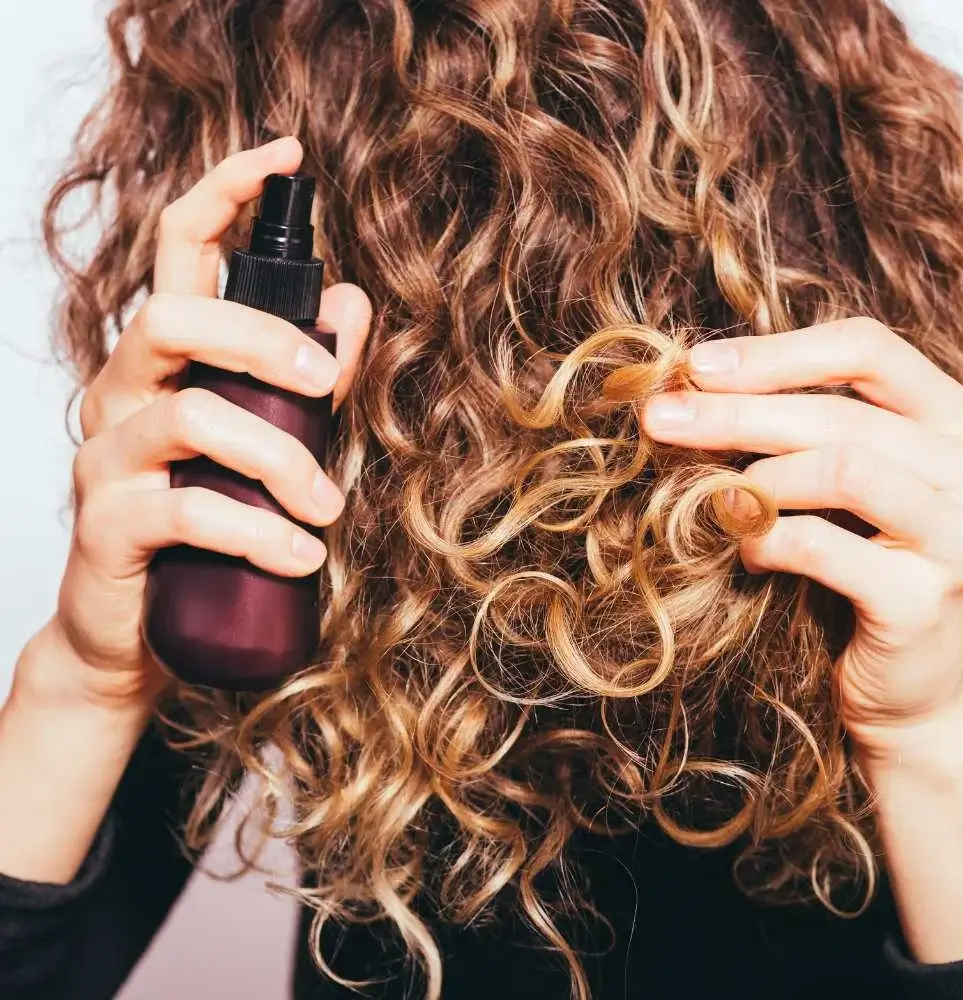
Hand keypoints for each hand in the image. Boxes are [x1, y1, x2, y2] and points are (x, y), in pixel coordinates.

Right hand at [25, 137, 371, 711]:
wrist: (137, 633)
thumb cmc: (208, 531)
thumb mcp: (266, 444)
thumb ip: (302, 377)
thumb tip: (348, 306)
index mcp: (163, 362)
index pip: (178, 252)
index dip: (225, 194)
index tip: (285, 154)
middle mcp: (122, 394)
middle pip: (174, 317)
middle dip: (265, 339)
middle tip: (326, 385)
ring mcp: (108, 457)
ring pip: (190, 415)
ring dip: (280, 456)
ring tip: (327, 507)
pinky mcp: (107, 525)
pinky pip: (186, 509)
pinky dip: (258, 530)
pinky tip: (301, 555)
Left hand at [640, 317, 962, 762]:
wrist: (902, 688)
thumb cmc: (856, 567)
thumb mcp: (836, 484)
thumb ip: (796, 430)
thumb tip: (692, 385)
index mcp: (958, 421)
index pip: (868, 348)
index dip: (776, 353)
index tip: (695, 366)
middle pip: (842, 412)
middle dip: (735, 412)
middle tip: (659, 418)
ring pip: (844, 468)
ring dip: (759, 481)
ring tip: (719, 504)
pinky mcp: (925, 600)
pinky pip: (822, 547)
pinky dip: (766, 543)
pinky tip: (749, 556)